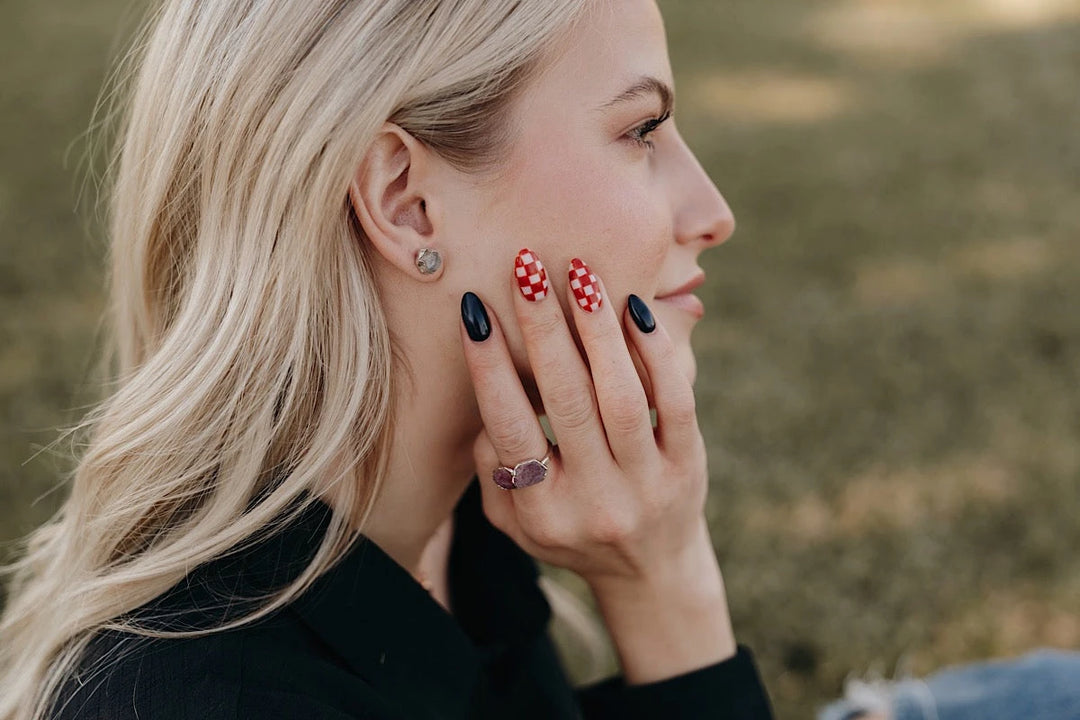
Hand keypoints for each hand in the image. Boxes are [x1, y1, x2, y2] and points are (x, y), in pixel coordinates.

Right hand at [459, 248, 710, 589]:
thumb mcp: (515, 521)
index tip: (475, 310)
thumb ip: (494, 470)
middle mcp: (597, 500)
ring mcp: (648, 483)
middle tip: (526, 268)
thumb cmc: (568, 530)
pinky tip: (632, 308)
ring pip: (622, 394)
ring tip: (578, 274)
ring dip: (596, 328)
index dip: (489, 367)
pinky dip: (655, 350)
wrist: (651, 569)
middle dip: (543, 328)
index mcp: (544, 513)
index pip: (510, 429)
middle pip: (568, 402)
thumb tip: (490, 395)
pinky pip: (675, 399)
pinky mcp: (689, 464)